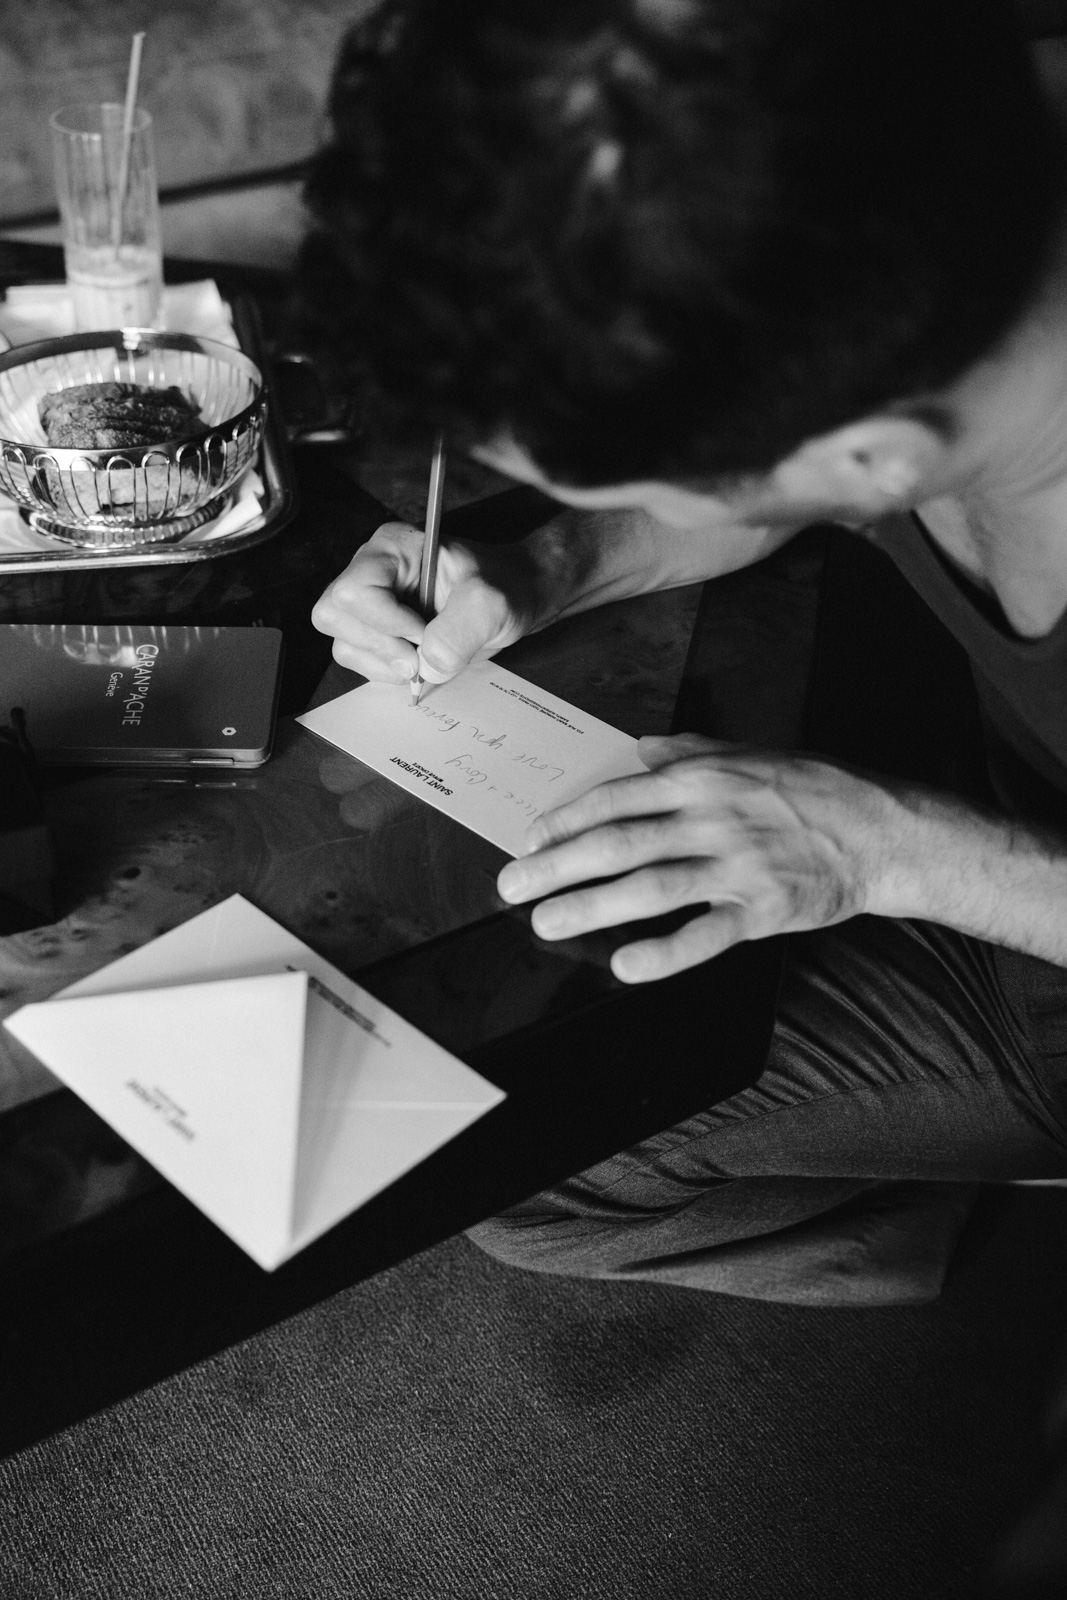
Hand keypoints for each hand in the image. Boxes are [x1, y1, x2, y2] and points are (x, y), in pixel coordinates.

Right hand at [311, 521, 536, 685]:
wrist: (514, 600)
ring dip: (384, 663)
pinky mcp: (375, 631)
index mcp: (393, 548)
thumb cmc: (504, 588)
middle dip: (381, 645)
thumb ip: (461, 631)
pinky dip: (386, 672)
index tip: (425, 632)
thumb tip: (427, 664)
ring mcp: (369, 603)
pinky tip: (417, 662)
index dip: (387, 622)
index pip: (355, 590)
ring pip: (343, 643)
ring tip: (424, 658)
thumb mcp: (493, 604)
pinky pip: (358, 660)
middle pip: (334, 616)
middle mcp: (371, 570)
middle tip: (421, 653)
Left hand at [496, 733, 894, 982]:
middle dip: (557, 866)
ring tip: (547, 922)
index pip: (616, 798)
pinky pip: (704, 935)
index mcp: (702, 778)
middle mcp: (711, 818)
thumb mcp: (749, 753)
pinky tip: (626, 966)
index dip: (565, 820)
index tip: (529, 839)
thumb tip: (640, 748)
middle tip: (512, 886)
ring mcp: (736, 866)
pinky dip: (664, 953)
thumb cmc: (814, 789)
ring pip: (649, 888)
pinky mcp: (762, 911)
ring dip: (590, 907)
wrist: (881, 829)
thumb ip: (690, 750)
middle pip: (618, 843)